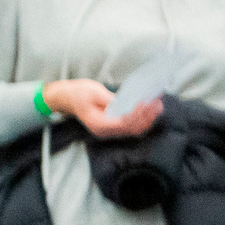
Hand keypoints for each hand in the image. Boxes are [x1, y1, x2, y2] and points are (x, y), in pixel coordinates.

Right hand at [44, 78, 159, 138]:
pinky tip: (150, 110)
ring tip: (158, 106)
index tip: (146, 102)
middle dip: (146, 117)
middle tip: (157, 103)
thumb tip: (129, 102)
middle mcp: (105, 131)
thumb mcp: (94, 92)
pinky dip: (141, 119)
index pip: (122, 123)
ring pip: (133, 130)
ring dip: (147, 119)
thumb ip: (111, 100)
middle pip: (131, 129)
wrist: (67, 98)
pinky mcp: (113, 126)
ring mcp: (109, 131)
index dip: (136, 114)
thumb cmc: (78, 93)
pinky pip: (130, 126)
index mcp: (98, 124)